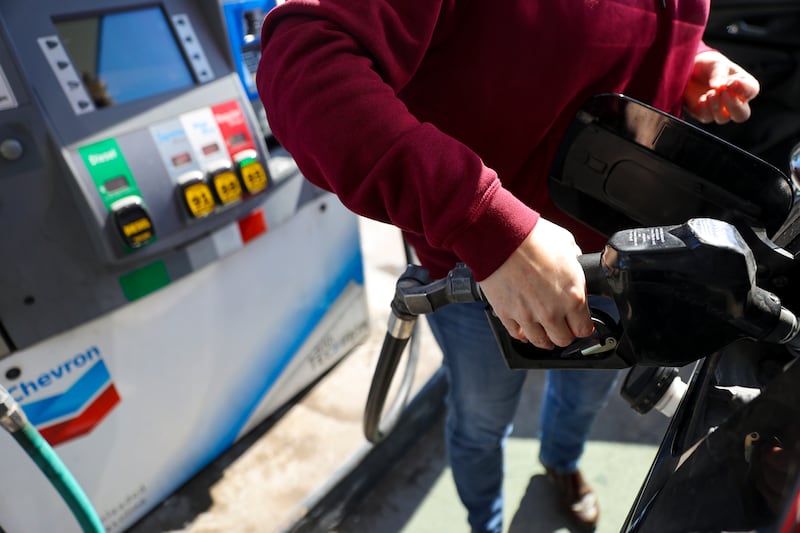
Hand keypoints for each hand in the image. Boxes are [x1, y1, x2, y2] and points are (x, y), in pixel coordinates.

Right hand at [478, 219, 593, 349]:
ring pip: (540, 342)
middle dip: (564, 334)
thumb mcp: (567, 245)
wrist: (502, 236)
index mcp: (573, 296)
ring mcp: (527, 315)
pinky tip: (524, 329)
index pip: (584, 329)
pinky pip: (516, 334)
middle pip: (562, 339)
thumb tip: (573, 262)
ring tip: (544, 332)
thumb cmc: (533, 237)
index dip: (582, 327)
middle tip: (562, 327)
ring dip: (544, 338)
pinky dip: (522, 333)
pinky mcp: (506, 313)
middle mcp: (551, 311)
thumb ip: (574, 261)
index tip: (579, 324)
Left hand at [683, 50, 759, 123]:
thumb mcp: (715, 63)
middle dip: (734, 106)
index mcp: (744, 85)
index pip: (751, 91)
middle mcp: (734, 101)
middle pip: (742, 115)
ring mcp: (719, 110)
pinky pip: (707, 118)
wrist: (690, 70)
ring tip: (710, 93)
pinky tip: (702, 99)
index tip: (731, 82)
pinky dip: (705, 109)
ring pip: (723, 119)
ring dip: (716, 106)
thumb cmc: (709, 65)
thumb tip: (718, 86)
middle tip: (724, 93)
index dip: (743, 89)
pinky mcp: (704, 114)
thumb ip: (719, 73)